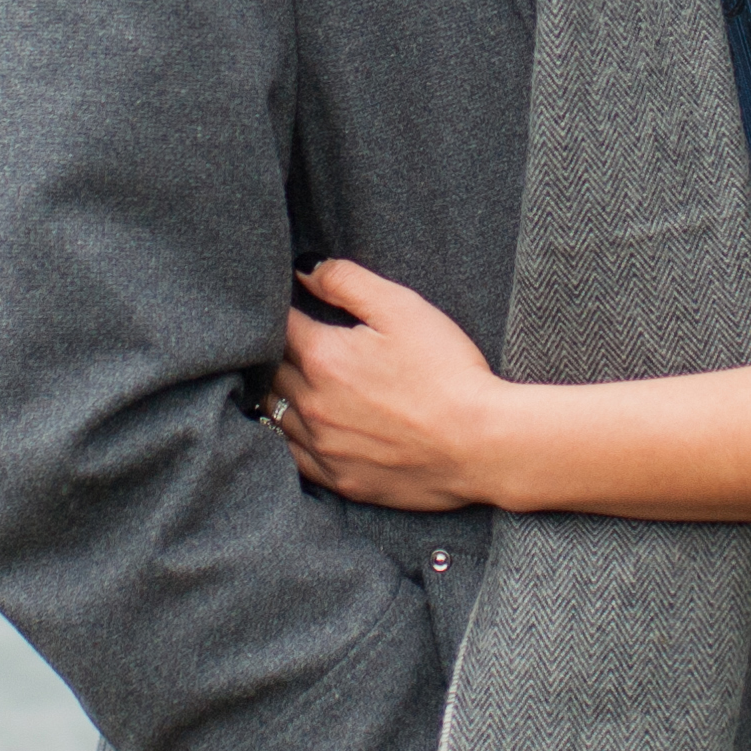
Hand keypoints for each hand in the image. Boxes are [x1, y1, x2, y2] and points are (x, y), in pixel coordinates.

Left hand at [265, 258, 507, 512]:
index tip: (293, 304)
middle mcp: (311, 404)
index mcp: (322, 357)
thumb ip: (346, 281)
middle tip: (296, 338)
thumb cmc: (447, 372)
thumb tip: (305, 271)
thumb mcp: (402, 308)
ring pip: (275, 413)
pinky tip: (309, 422)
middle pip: (270, 369)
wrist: (480, 444)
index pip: (278, 324)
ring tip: (297, 377)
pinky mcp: (338, 479)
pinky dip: (293, 433)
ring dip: (281, 391)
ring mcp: (323, 447)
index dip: (284, 309)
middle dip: (279, 349)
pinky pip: (293, 454)